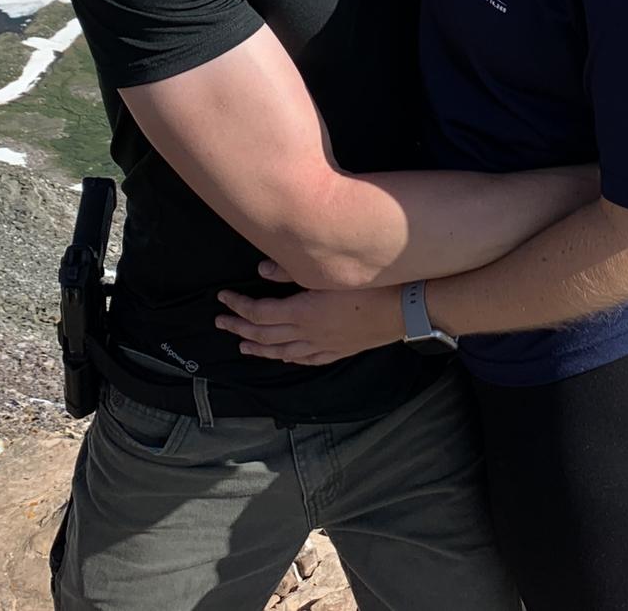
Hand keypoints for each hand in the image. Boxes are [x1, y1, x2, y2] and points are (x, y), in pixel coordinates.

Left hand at [216, 285, 404, 364]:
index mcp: (302, 312)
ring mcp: (324, 345)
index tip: (222, 299)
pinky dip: (290, 358)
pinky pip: (307, 359)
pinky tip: (285, 357)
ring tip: (243, 346)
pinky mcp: (339, 350)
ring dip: (260, 348)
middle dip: (240, 328)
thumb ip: (293, 268)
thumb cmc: (371, 284)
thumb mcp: (329, 272)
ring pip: (282, 351)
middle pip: (265, 334)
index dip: (238, 306)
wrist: (406, 308)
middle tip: (221, 323)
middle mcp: (308, 333)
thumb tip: (261, 270)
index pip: (259, 312)